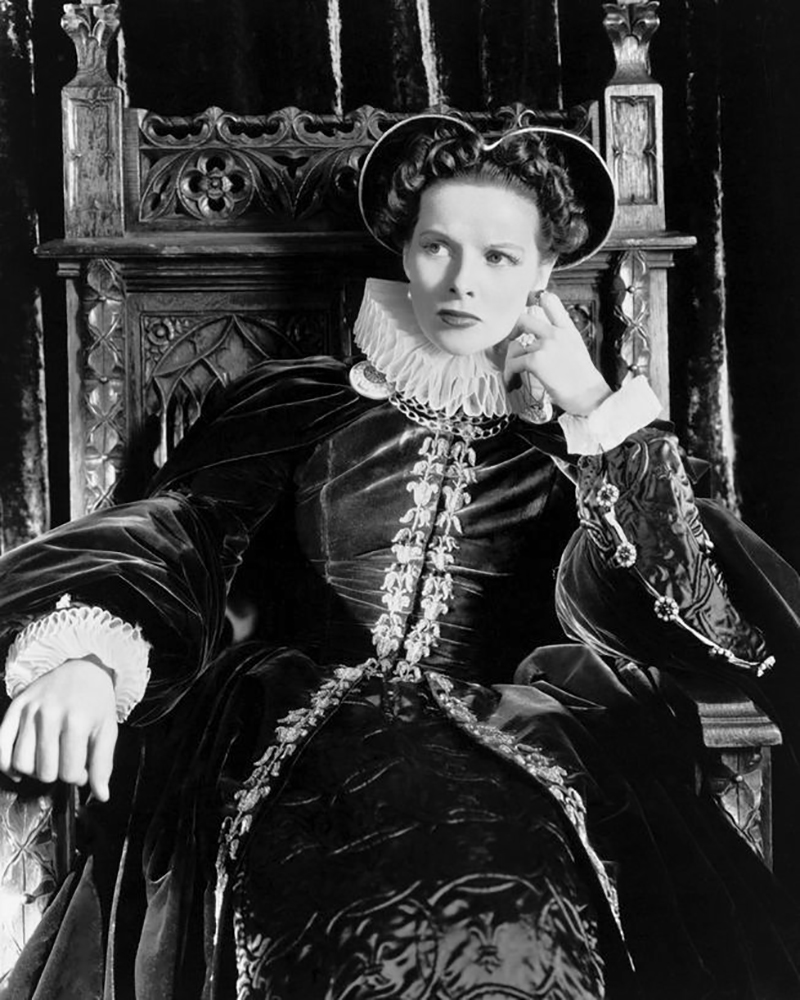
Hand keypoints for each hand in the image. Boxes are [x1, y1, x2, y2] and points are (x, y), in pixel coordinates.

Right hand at [0, 658, 117, 800]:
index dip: (78, 777)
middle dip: (57, 773)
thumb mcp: (108, 731)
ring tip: (48, 760)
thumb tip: (101, 796)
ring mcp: (29, 710)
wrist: (83, 670)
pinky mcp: (15, 707)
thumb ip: (103, 765)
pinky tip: (20, 768)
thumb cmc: (97, 703)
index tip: (82, 768)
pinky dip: (7, 764)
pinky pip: (0, 746)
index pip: (69, 772)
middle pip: (44, 771)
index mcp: (77, 721)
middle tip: (66, 761)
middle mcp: (50, 714)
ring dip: (35, 770)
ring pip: (21, 763)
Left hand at [504, 290, 611, 414]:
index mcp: (567, 329)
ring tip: (513, 373)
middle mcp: (556, 333)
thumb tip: (537, 340)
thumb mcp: (575, 348)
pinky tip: (512, 381)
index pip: (549, 299)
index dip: (533, 299)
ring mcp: (546, 346)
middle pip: (522, 319)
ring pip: (515, 347)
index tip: (524, 308)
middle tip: (510, 342)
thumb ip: (559, 338)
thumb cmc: (582, 378)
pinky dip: (509, 373)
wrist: (589, 395)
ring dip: (510, 361)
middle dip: (511, 330)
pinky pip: (513, 363)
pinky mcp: (537, 361)